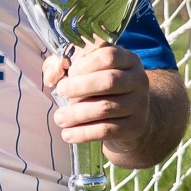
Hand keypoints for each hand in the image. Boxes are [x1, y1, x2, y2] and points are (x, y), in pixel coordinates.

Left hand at [43, 43, 151, 162]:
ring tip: (59, 118)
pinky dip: (83, 133)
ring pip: (105, 107)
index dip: (85, 64)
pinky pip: (106, 130)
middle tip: (60, 91)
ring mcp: (138, 104)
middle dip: (79, 87)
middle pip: (109, 81)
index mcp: (127, 59)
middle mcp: (137, 79)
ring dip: (77, 113)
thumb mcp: (84, 71)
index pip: (108, 56)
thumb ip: (62, 66)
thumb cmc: (99, 89)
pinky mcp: (134, 126)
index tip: (69, 72)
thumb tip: (52, 76)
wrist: (129, 119)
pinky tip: (67, 134)